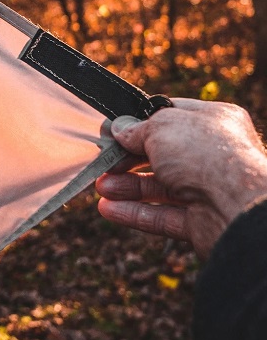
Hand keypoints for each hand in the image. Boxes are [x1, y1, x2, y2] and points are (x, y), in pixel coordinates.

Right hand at [96, 98, 266, 258]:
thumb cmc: (206, 155)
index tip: (114, 130)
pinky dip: (135, 212)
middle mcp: (213, 155)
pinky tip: (108, 209)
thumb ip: (136, 129)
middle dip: (128, 159)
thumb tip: (119, 130)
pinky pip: (163, 216)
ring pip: (160, 187)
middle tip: (104, 161)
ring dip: (127, 186)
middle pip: (161, 155)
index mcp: (214, 122)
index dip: (141, 123)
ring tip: (101, 188)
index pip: (171, 117)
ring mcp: (209, 190)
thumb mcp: (161, 126)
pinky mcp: (202, 222)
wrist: (239, 207)